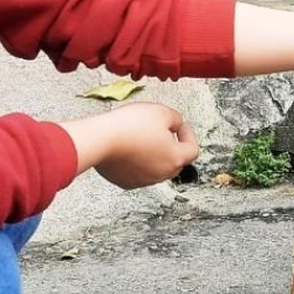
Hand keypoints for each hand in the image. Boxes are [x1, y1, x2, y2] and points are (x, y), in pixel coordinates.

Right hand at [59, 103, 198, 189]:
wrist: (101, 139)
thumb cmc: (130, 126)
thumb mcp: (161, 112)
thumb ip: (176, 119)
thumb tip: (176, 125)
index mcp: (175, 157)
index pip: (192, 149)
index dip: (188, 135)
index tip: (181, 127)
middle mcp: (162, 173)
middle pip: (176, 161)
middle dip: (172, 146)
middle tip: (162, 132)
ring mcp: (144, 180)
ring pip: (157, 168)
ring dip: (154, 155)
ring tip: (142, 138)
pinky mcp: (126, 182)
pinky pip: (138, 172)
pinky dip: (137, 162)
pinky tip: (129, 148)